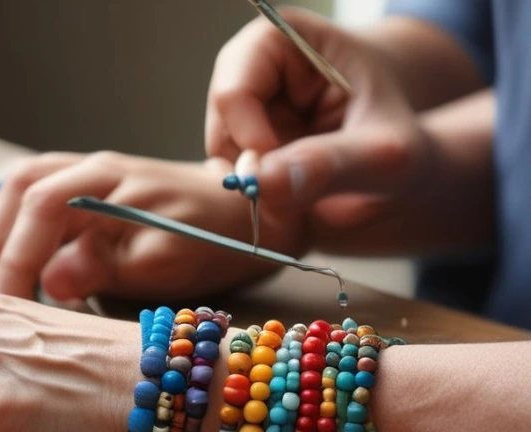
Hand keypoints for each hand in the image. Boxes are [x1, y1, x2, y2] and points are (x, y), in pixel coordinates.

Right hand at [0, 153, 305, 300]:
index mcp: (106, 180)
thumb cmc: (212, 240)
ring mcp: (84, 176)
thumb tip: (50, 282)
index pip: (37, 209)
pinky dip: (15, 239)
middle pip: (13, 194)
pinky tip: (14, 276)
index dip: (13, 259)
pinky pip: (32, 208)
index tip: (1, 308)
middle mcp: (87, 169)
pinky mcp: (86, 194)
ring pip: (16, 198)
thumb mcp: (166, 260)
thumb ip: (106, 265)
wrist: (248, 213)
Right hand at [206, 8, 431, 229]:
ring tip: (307, 193)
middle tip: (297, 196)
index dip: (252, 141)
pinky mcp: (244, 140)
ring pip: (221, 157)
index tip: (289, 178)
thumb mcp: (385, 153)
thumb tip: (262, 184)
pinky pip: (231, 175)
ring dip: (257, 187)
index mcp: (283, 38)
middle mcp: (251, 65)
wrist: (406, 165)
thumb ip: (332, 164)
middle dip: (254, 170)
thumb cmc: (402, 142)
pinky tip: (295, 196)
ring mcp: (245, 105)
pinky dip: (258, 194)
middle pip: (220, 127)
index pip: (233, 92)